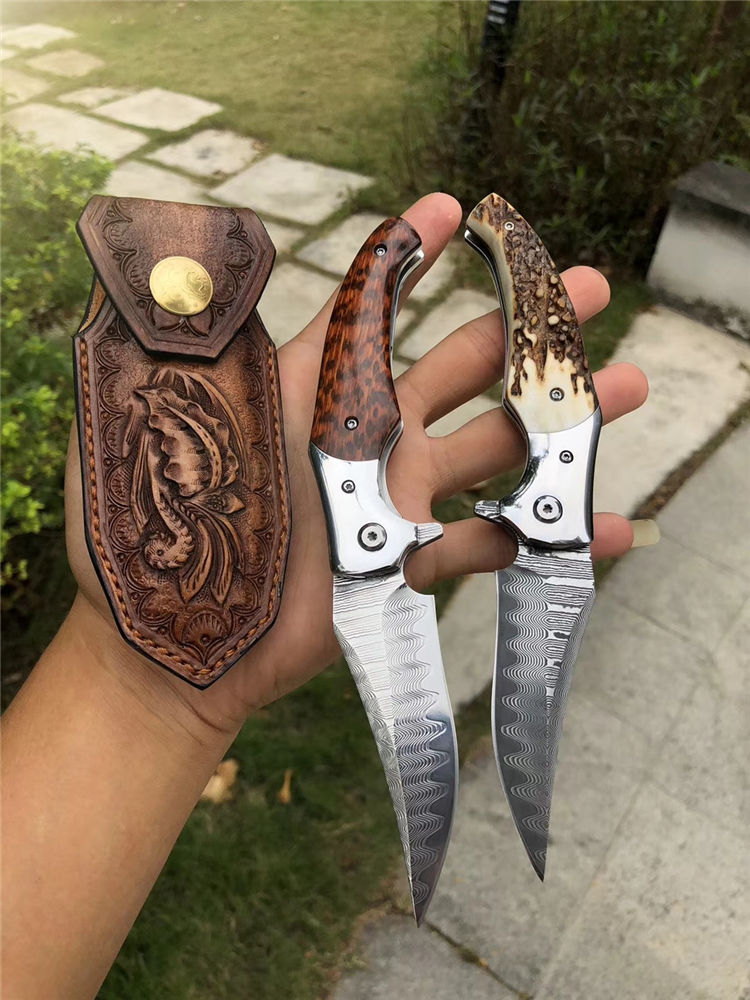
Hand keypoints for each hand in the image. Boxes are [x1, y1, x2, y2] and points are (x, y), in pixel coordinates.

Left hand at [64, 193, 647, 735]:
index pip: (365, 306)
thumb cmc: (151, 535)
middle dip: (522, 325)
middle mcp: (357, 435)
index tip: (454, 209)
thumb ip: (186, 354)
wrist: (175, 645)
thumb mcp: (159, 427)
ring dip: (558, 421)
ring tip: (627, 386)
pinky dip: (542, 537)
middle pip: (454, 365)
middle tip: (585, 287)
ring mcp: (387, 498)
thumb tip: (187, 272)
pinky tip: (609, 526)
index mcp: (305, 391)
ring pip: (489, 446)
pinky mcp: (401, 563)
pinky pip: (484, 543)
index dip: (408, 255)